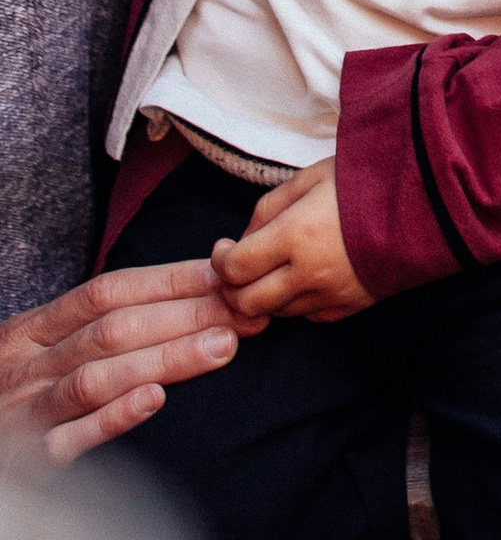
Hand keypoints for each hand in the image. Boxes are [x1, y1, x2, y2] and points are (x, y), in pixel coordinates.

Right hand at [0, 261, 251, 469]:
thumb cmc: (21, 384)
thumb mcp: (47, 344)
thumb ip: (104, 319)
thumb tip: (197, 283)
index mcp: (36, 328)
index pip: (110, 290)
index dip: (171, 280)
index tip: (227, 274)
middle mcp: (29, 365)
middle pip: (113, 330)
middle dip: (186, 316)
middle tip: (245, 312)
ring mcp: (25, 411)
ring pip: (97, 378)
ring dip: (165, 359)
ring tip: (223, 346)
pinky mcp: (26, 459)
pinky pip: (68, 440)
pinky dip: (112, 419)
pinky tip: (155, 401)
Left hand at [210, 160, 372, 324]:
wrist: (433, 196)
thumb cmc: (371, 177)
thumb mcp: (314, 175)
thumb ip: (270, 206)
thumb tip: (246, 237)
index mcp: (296, 235)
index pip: (234, 269)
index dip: (221, 260)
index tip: (226, 246)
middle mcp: (309, 273)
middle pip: (247, 303)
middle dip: (235, 287)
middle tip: (243, 265)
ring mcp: (333, 294)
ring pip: (277, 314)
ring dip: (267, 295)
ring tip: (278, 268)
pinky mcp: (355, 304)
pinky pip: (312, 317)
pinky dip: (300, 303)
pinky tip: (309, 279)